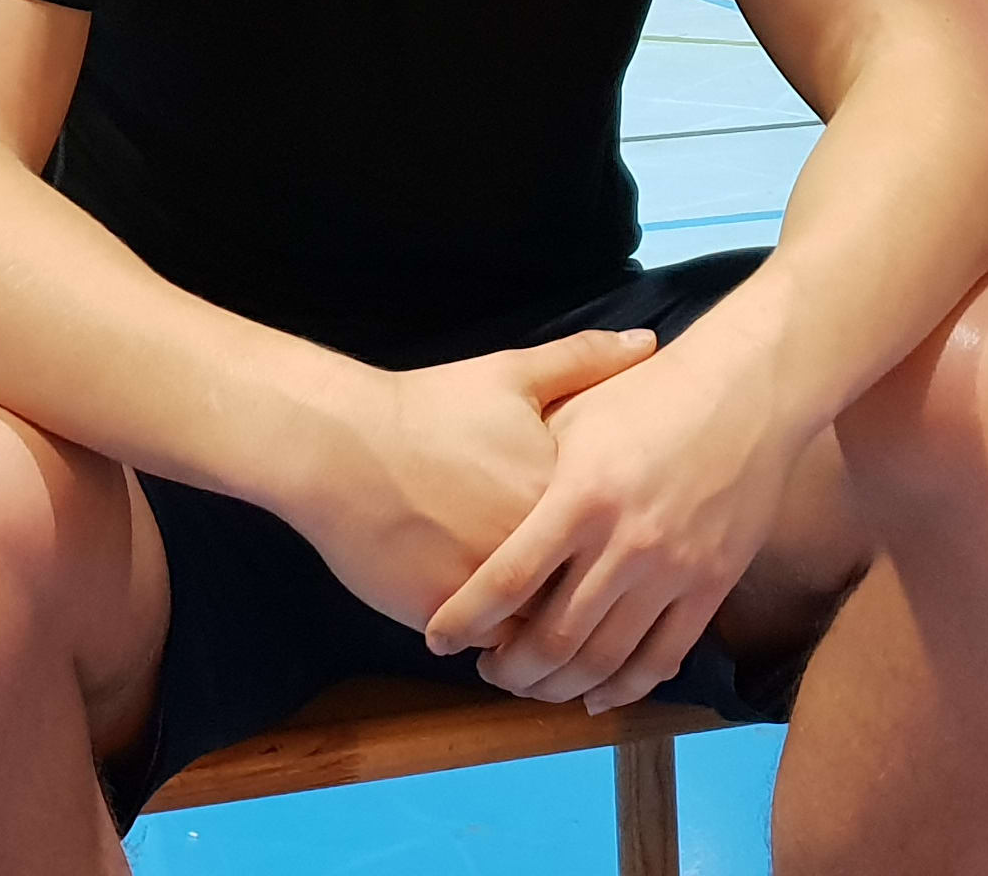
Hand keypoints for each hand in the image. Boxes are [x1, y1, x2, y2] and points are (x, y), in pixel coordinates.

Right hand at [284, 329, 656, 634]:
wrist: (339, 447)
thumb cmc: (427, 409)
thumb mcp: (512, 374)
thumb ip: (585, 361)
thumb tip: (648, 341)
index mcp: (570, 489)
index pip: (623, 538)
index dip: (623, 546)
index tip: (617, 544)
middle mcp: (544, 543)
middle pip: (593, 592)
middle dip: (594, 602)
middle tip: (589, 603)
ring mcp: (498, 585)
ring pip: (547, 629)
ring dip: (547, 634)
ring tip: (544, 630)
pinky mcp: (452, 615)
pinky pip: (494, 645)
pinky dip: (498, 642)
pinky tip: (495, 630)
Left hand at [428, 341, 816, 712]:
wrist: (749, 390)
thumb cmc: (649, 395)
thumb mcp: (575, 414)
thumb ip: (527, 467)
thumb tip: (472, 514)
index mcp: (582, 495)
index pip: (508, 580)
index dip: (464, 620)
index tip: (439, 637)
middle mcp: (626, 541)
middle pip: (552, 637)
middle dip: (507, 668)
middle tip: (486, 669)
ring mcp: (674, 569)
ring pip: (604, 660)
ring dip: (558, 686)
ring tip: (532, 684)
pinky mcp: (712, 584)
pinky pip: (662, 657)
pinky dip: (623, 689)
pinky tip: (595, 696)